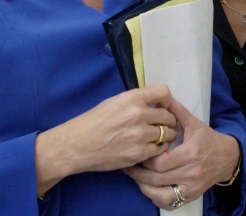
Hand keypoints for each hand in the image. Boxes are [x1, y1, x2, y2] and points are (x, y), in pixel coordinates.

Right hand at [35, 84, 177, 195]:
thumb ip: (136, 101)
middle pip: (168, 116)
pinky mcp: (138, 153)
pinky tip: (149, 147)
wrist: (77, 145)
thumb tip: (156, 102)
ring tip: (157, 137)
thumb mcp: (114, 102)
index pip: (163, 92)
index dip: (166, 100)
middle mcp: (138, 115)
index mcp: (131, 98)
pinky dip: (157, 149)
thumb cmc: (93, 121)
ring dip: (165, 136)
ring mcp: (139, 135)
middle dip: (168, 121)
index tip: (163, 106)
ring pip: (167, 134)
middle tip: (162, 125)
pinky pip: (159, 149)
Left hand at [123, 98, 239, 209]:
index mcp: (190, 153)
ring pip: (161, 195)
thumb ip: (176, 111)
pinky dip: (156, 198)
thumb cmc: (207, 138)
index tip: (138, 152)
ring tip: (136, 178)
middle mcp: (191, 173)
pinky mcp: (191, 196)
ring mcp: (191, 187)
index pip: (161, 162)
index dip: (146, 159)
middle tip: (128, 166)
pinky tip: (149, 189)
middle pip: (157, 179)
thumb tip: (162, 97)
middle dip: (139, 174)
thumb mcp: (193, 123)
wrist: (227, 157)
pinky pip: (170, 203)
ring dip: (145, 188)